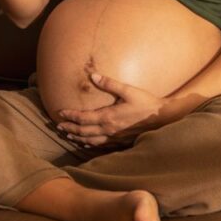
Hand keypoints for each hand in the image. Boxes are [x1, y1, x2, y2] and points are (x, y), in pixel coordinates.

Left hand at [55, 73, 172, 147]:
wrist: (162, 119)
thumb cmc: (146, 103)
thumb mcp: (128, 90)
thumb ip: (109, 83)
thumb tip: (92, 75)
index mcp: (108, 117)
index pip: (83, 118)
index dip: (70, 116)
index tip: (60, 113)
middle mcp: (108, 130)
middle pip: (83, 131)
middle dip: (70, 128)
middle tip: (58, 126)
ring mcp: (114, 138)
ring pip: (91, 140)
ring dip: (78, 137)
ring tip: (68, 135)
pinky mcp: (120, 142)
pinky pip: (101, 145)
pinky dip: (91, 144)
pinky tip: (87, 143)